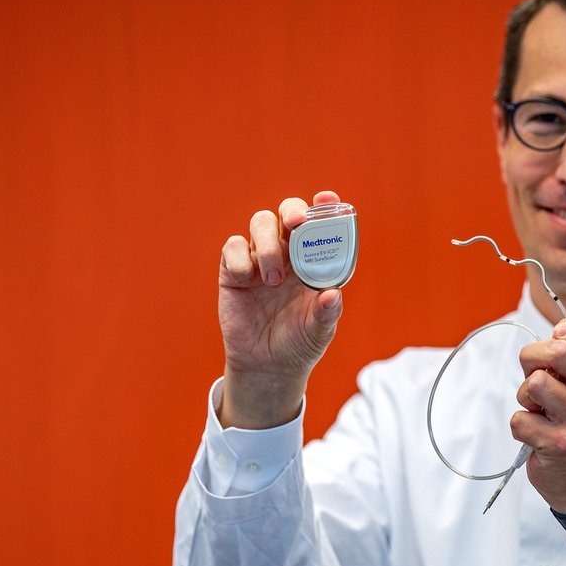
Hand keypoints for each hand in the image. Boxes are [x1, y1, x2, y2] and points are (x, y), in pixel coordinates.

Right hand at [217, 191, 345, 428]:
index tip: (326, 199)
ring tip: (272, 278)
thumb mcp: (319, 332)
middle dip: (292, 210)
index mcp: (315, 260)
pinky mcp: (234, 270)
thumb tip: (332, 294)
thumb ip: (327, 313)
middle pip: (288, 212)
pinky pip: (233, 247)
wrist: (266, 366)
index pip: (321, 223)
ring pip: (260, 222)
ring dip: (267, 243)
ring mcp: (260, 258)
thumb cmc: (299, 343)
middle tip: (295, 223)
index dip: (324, 207)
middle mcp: (288, 252)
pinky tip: (247, 280)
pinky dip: (240, 259)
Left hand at [510, 320, 565, 534]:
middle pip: (558, 350)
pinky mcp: (560, 445)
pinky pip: (520, 418)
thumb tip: (557, 332)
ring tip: (538, 409)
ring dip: (524, 395)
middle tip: (537, 378)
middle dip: (532, 358)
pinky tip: (535, 434)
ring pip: (534, 383)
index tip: (562, 337)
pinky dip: (520, 425)